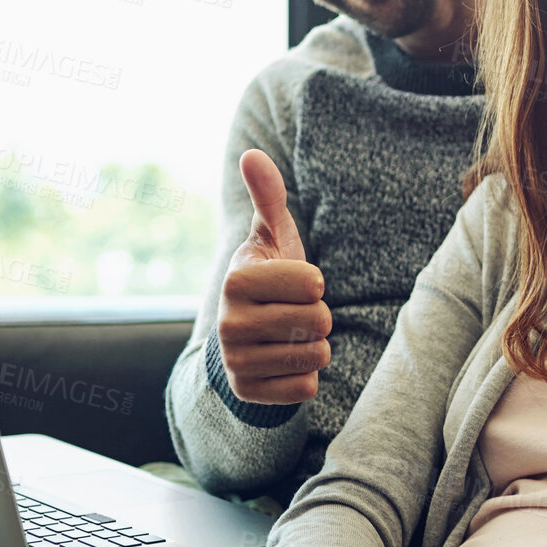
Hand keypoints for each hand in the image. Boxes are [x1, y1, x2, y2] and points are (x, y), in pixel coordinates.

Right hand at [217, 149, 332, 403]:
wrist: (243, 335)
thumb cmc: (269, 275)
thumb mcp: (272, 235)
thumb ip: (268, 195)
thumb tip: (252, 154)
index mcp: (236, 280)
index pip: (313, 284)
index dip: (315, 282)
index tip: (296, 282)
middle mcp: (228, 323)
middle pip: (318, 321)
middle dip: (318, 315)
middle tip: (295, 311)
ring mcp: (236, 361)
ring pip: (315, 356)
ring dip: (315, 346)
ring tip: (291, 334)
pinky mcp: (248, 392)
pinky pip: (304, 388)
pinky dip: (304, 376)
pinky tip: (285, 362)